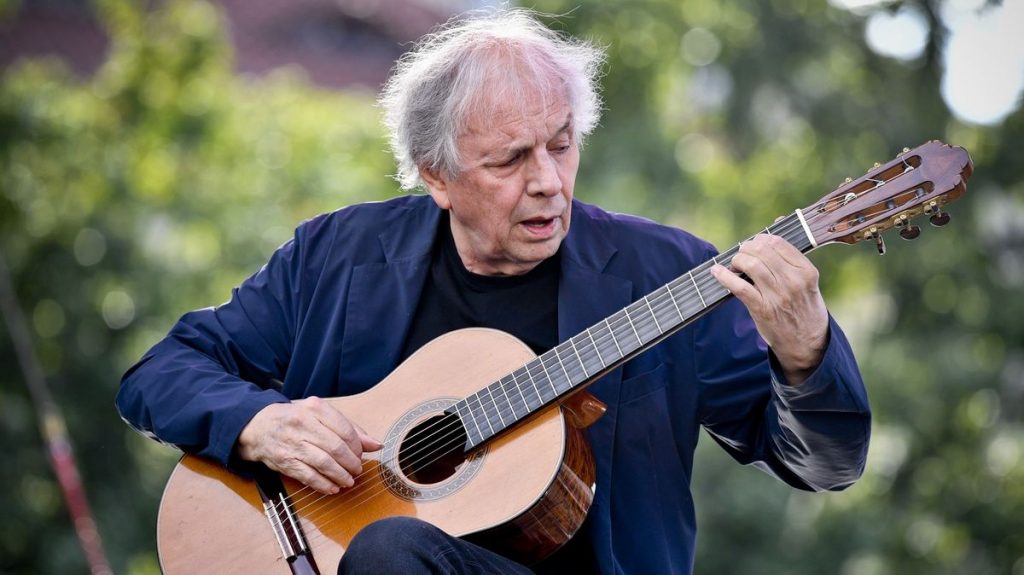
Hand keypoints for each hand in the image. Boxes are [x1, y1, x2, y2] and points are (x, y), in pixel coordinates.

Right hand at [236, 397, 382, 493]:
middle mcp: (302, 424)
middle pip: (336, 448)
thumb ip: (349, 427)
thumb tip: (376, 444)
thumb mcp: (320, 415)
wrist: (258, 426)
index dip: (357, 446)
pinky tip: (333, 487)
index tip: (361, 454)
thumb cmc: (295, 419)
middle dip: (351, 463)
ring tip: (349, 481)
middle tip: (357, 470)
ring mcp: (292, 443)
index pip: (345, 430)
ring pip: (323, 463)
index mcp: (315, 408)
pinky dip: (324, 484)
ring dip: (340, 476)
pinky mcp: (284, 461)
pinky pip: (308, 476)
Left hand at [710, 234, 828, 384]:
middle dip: (746, 248)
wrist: (807, 342)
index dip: (761, 239)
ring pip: (751, 265)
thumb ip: (791, 254)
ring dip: (737, 260)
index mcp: (806, 271)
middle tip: (741, 253)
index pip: (778, 243)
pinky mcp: (762, 309)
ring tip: (734, 263)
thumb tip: (778, 220)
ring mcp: (778, 296)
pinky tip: (717, 272)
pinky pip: (739, 287)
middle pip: (762, 251)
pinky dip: (724, 277)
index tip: (754, 244)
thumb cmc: (804, 306)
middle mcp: (793, 282)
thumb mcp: (807, 280)